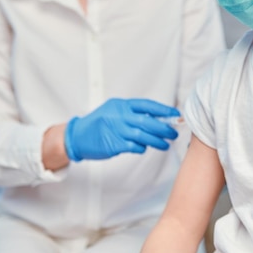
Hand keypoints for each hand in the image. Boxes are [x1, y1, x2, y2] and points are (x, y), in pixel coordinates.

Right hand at [64, 98, 179, 160]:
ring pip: (143, 135)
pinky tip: (145, 148)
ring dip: (157, 141)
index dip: (163, 110)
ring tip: (165, 144)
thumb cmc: (98, 123)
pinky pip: (134, 146)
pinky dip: (142, 148)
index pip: (147, 105)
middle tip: (173, 133)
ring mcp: (116, 130)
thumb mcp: (113, 111)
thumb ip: (132, 113)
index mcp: (120, 105)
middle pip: (148, 121)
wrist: (77, 137)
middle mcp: (119, 116)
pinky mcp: (114, 144)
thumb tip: (157, 118)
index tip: (175, 115)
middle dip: (164, 128)